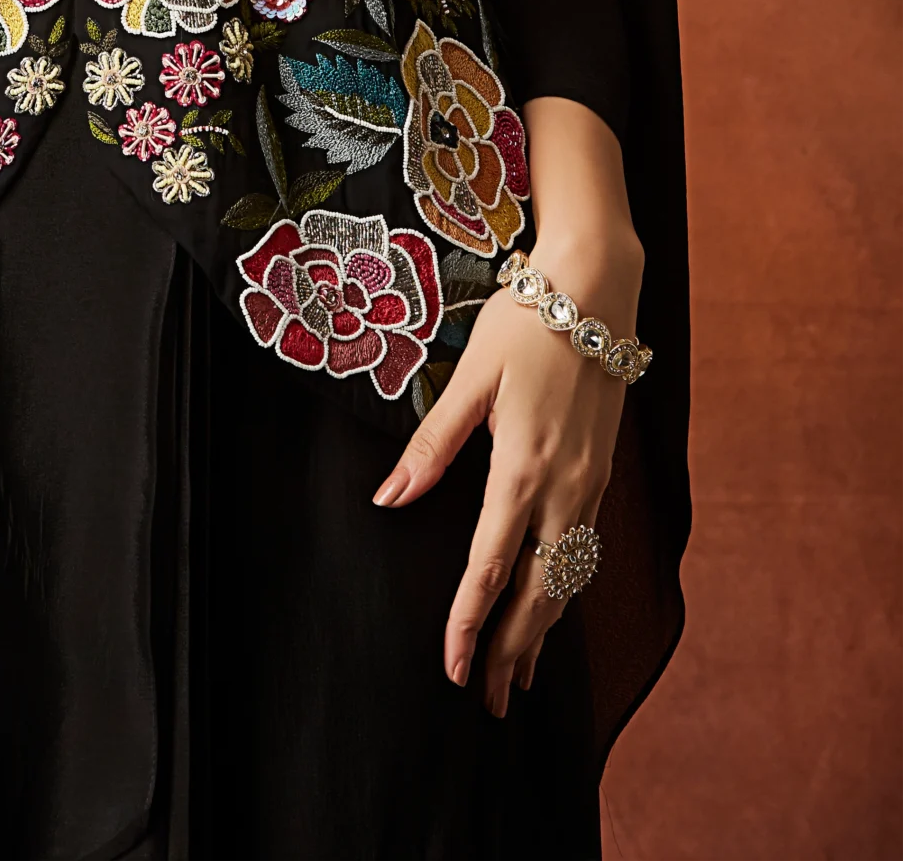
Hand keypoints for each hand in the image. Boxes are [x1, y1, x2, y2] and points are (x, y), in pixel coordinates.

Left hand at [373, 232, 641, 717]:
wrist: (597, 289)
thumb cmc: (524, 324)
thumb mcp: (469, 380)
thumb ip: (431, 445)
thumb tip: (390, 498)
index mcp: (521, 470)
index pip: (490, 570)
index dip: (469, 627)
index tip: (455, 671)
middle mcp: (563, 489)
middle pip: (538, 594)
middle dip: (514, 652)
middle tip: (491, 702)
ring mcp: (589, 484)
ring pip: (567, 579)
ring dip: (543, 631)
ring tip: (522, 675)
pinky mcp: (601, 472)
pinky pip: (583, 551)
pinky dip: (565, 591)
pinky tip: (552, 606)